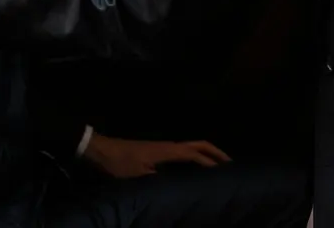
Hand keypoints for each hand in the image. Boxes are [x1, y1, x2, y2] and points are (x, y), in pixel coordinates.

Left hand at [83, 134, 231, 178]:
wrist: (102, 150)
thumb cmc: (119, 163)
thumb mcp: (136, 176)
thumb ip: (156, 181)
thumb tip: (175, 188)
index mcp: (167, 151)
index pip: (195, 155)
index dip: (211, 163)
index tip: (225, 172)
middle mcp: (169, 146)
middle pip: (199, 144)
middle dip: (216, 152)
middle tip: (231, 164)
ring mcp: (164, 147)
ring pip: (193, 146)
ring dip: (208, 152)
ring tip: (220, 165)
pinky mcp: (159, 150)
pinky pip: (185, 151)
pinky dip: (197, 155)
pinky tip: (197, 166)